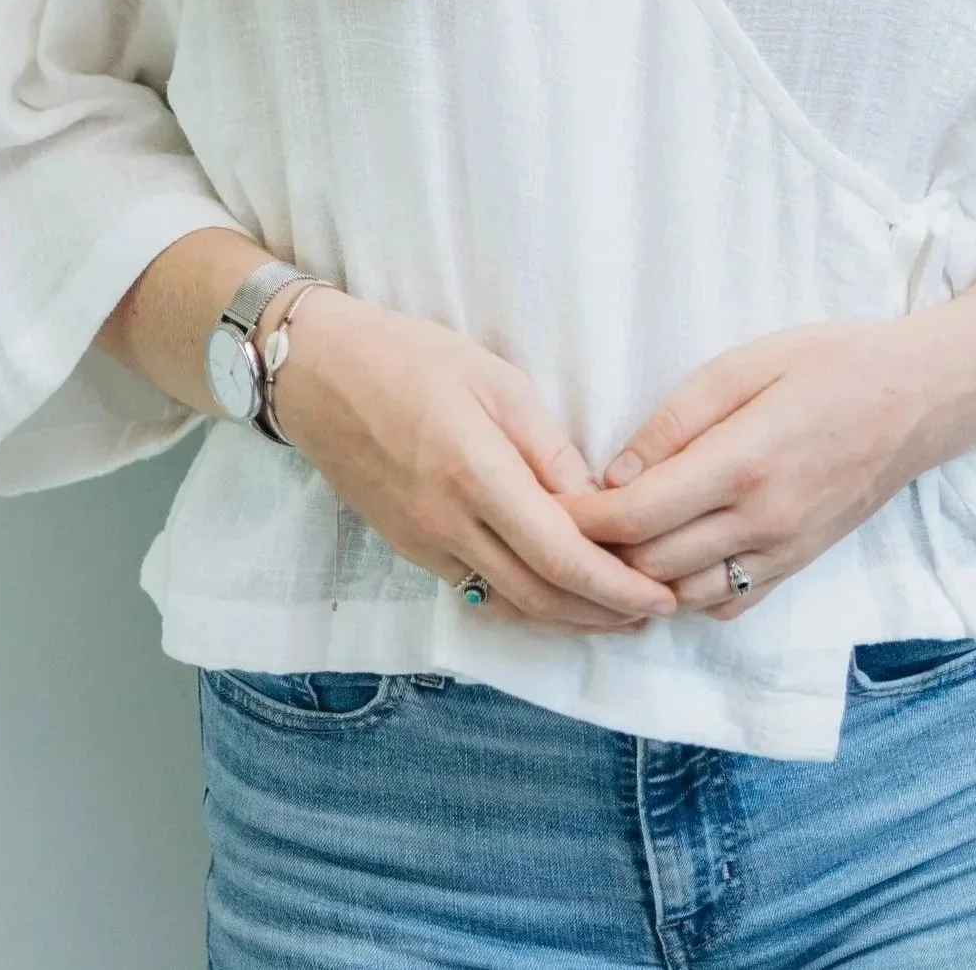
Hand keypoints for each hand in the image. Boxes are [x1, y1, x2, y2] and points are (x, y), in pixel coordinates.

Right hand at [265, 291, 679, 633]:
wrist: (316, 372)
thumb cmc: (408, 356)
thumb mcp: (494, 379)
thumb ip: (548, 447)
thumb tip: (597, 499)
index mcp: (476, 475)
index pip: (560, 556)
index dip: (616, 587)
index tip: (660, 595)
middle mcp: (447, 525)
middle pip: (540, 597)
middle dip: (604, 615)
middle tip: (654, 612)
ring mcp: (423, 544)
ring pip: (508, 604)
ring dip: (568, 618)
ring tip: (617, 613)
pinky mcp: (408, 548)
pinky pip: (477, 590)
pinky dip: (525, 601)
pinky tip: (555, 591)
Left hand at [559, 322, 929, 618]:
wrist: (918, 399)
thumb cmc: (830, 365)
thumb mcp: (746, 363)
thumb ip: (677, 419)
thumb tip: (616, 473)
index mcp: (741, 464)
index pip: (638, 516)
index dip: (584, 520)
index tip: (548, 506)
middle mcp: (762, 522)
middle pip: (652, 565)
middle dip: (598, 552)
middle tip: (560, 528)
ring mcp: (784, 552)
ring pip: (686, 597)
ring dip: (639, 579)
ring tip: (605, 548)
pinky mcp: (800, 565)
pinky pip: (729, 603)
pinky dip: (688, 593)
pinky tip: (669, 560)